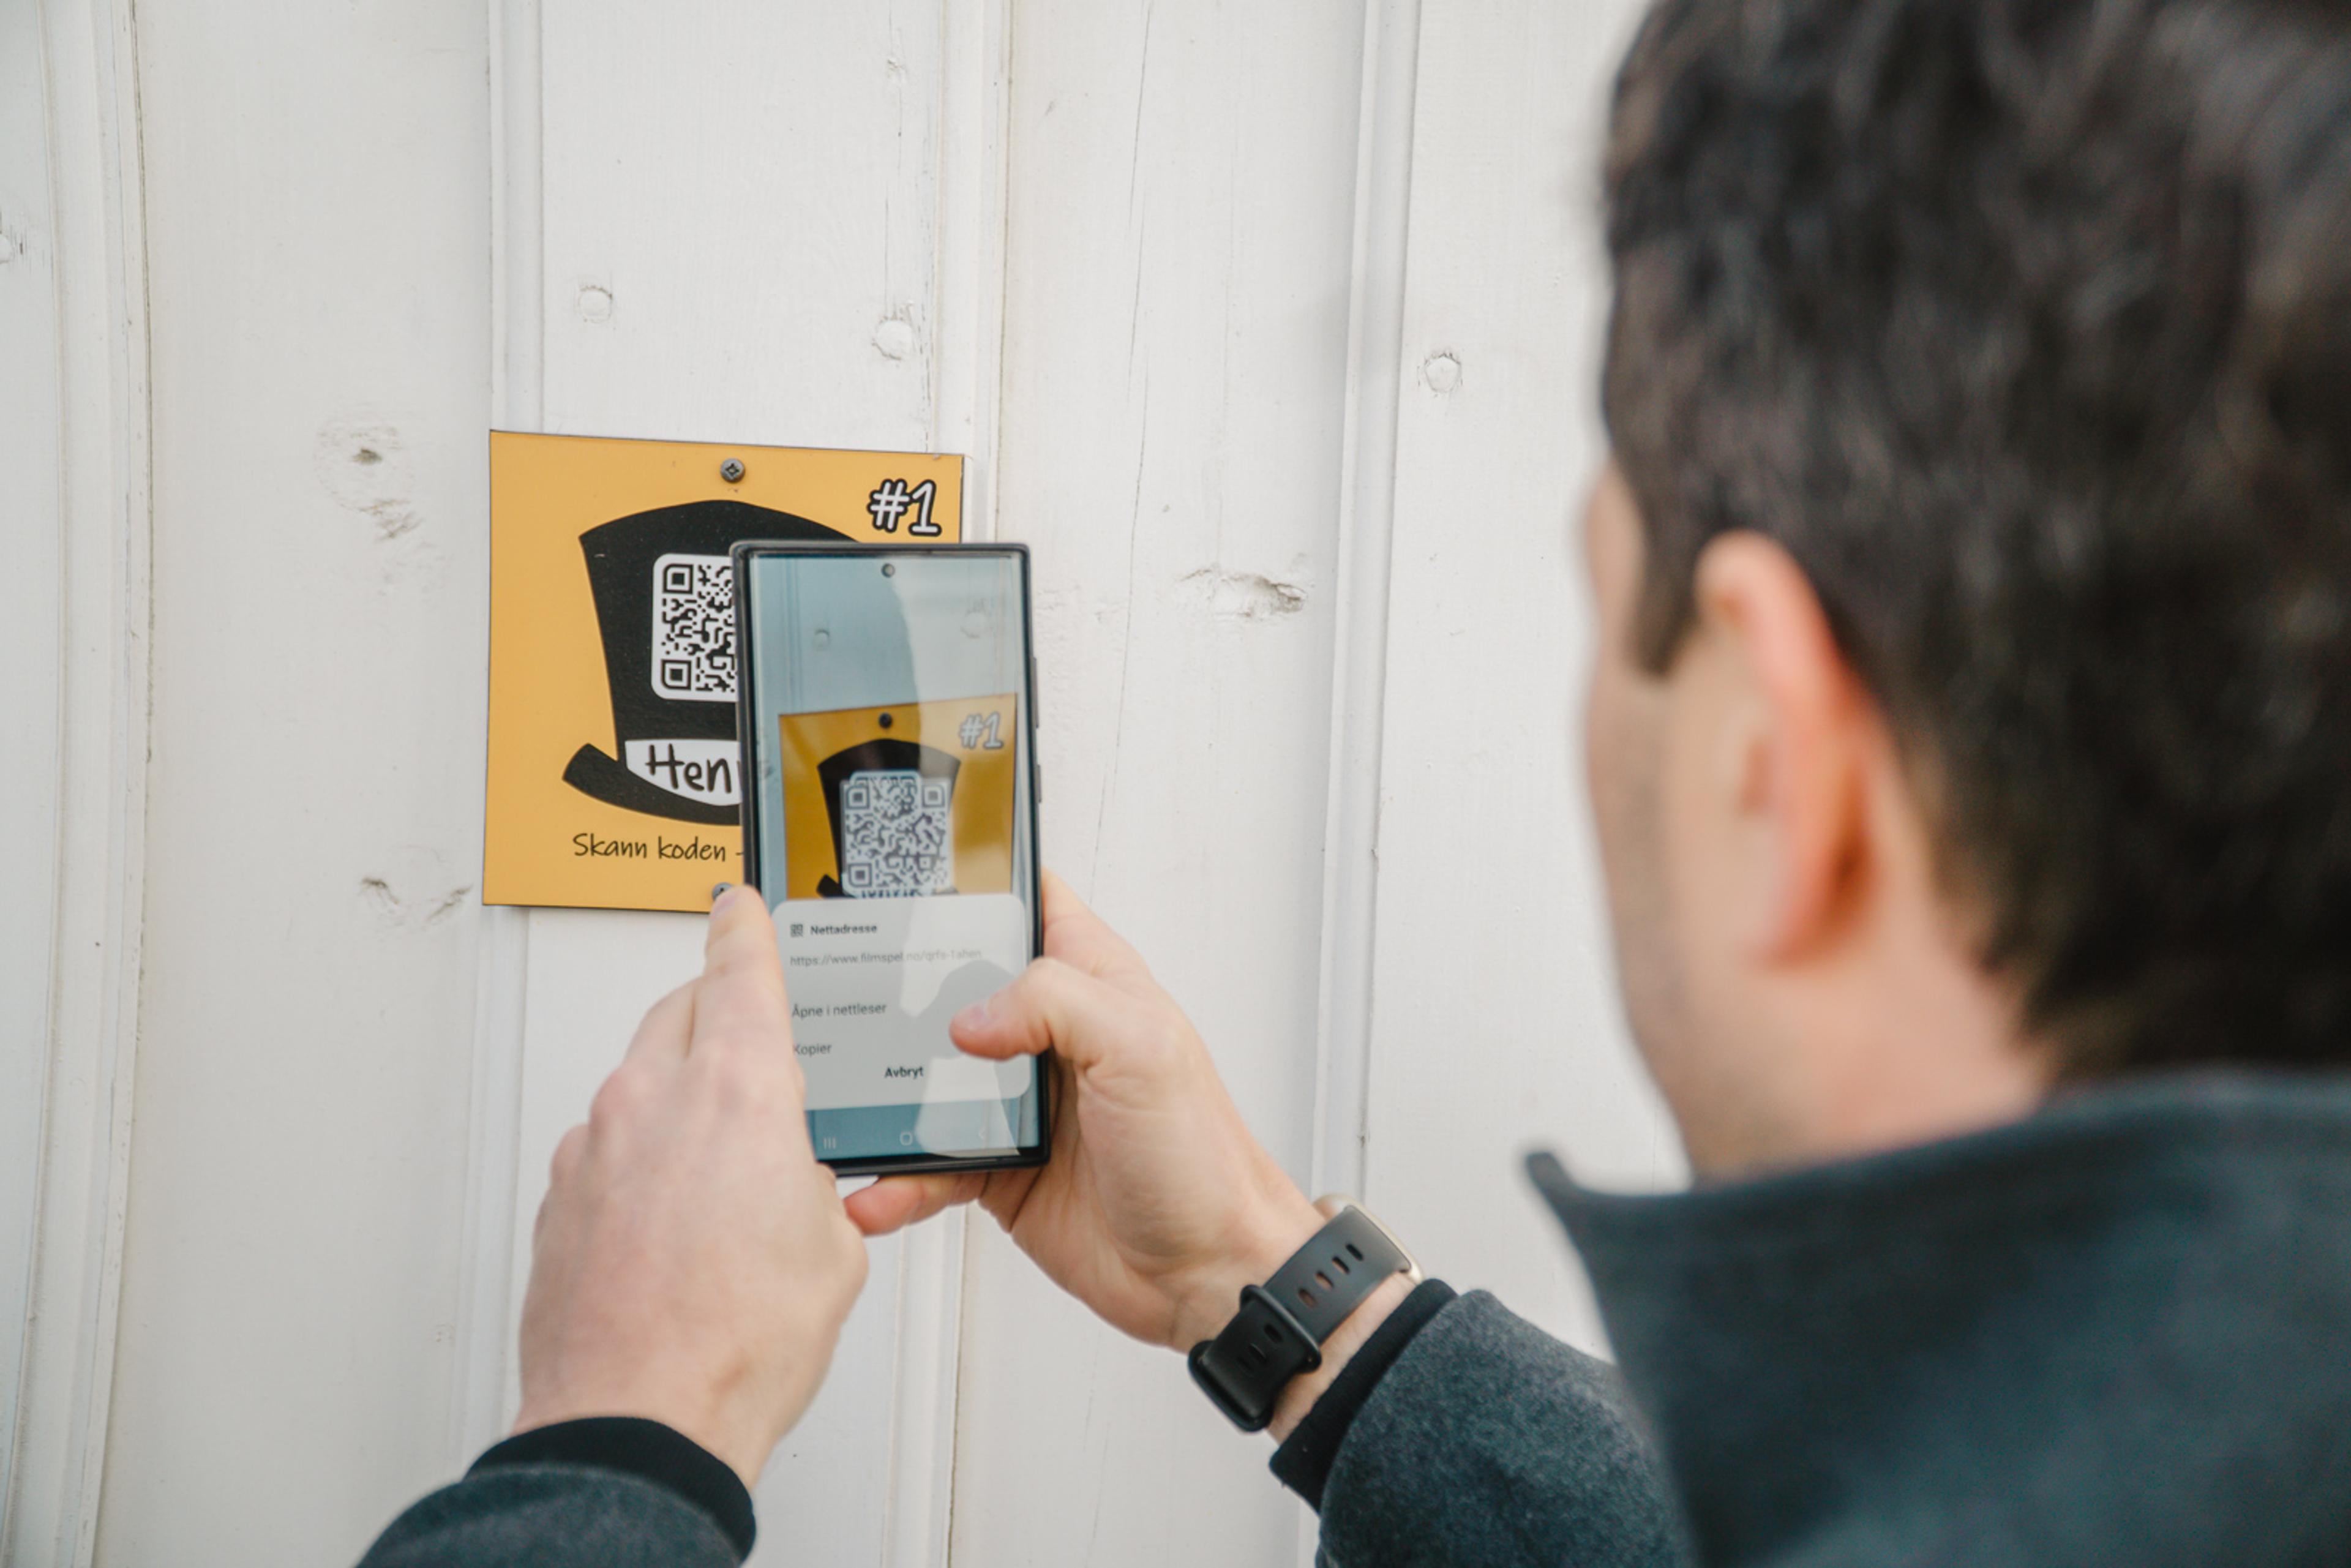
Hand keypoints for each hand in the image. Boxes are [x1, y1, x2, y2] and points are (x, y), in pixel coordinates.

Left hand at [510, 886, 868, 1487]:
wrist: (637, 1421)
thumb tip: (795, 1188)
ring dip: (678, 1099)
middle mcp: (653, 1100)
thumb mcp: (831, 1250)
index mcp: (738, 1089)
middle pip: (680, 1013)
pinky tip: (673, 1224)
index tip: (739, 902)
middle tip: (754, 1045)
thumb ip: (815, 1187)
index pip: (739, 967)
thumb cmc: (732, 1344)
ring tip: (722, 1172)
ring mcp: (594, 1147)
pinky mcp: (558, 1200)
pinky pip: (607, 1149)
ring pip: (639, 1082)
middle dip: (716, 1014)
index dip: (744, 925)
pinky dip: (639, 1161)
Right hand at [844, 871, 1324, 1352]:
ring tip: (844, 1109)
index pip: (1029, 905)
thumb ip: (1054, 1002)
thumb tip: (969, 1014)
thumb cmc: (1202, 1156)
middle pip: (957, 991)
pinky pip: (932, 1164)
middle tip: (846, 1001)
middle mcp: (1052, 1037)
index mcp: (1093, 983)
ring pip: (931, 1082)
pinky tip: (879, 1191)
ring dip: (886, 1099)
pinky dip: (901, 1179)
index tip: (910, 882)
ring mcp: (1022, 1105)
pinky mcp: (1001, 1170)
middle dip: (902, 996)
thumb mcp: (1142, 1049)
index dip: (977, 887)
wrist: (1208, 1272)